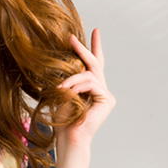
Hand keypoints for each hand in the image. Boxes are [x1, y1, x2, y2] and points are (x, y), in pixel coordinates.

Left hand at [55, 28, 115, 147]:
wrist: (69, 136)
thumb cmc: (63, 118)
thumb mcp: (63, 91)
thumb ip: (69, 77)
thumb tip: (66, 60)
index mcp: (90, 87)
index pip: (94, 63)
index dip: (94, 46)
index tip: (95, 30)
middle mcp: (101, 88)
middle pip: (95, 62)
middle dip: (83, 48)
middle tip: (71, 37)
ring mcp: (106, 94)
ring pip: (89, 74)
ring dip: (71, 79)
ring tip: (59, 88)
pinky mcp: (108, 99)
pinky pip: (91, 83)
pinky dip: (77, 86)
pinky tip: (67, 92)